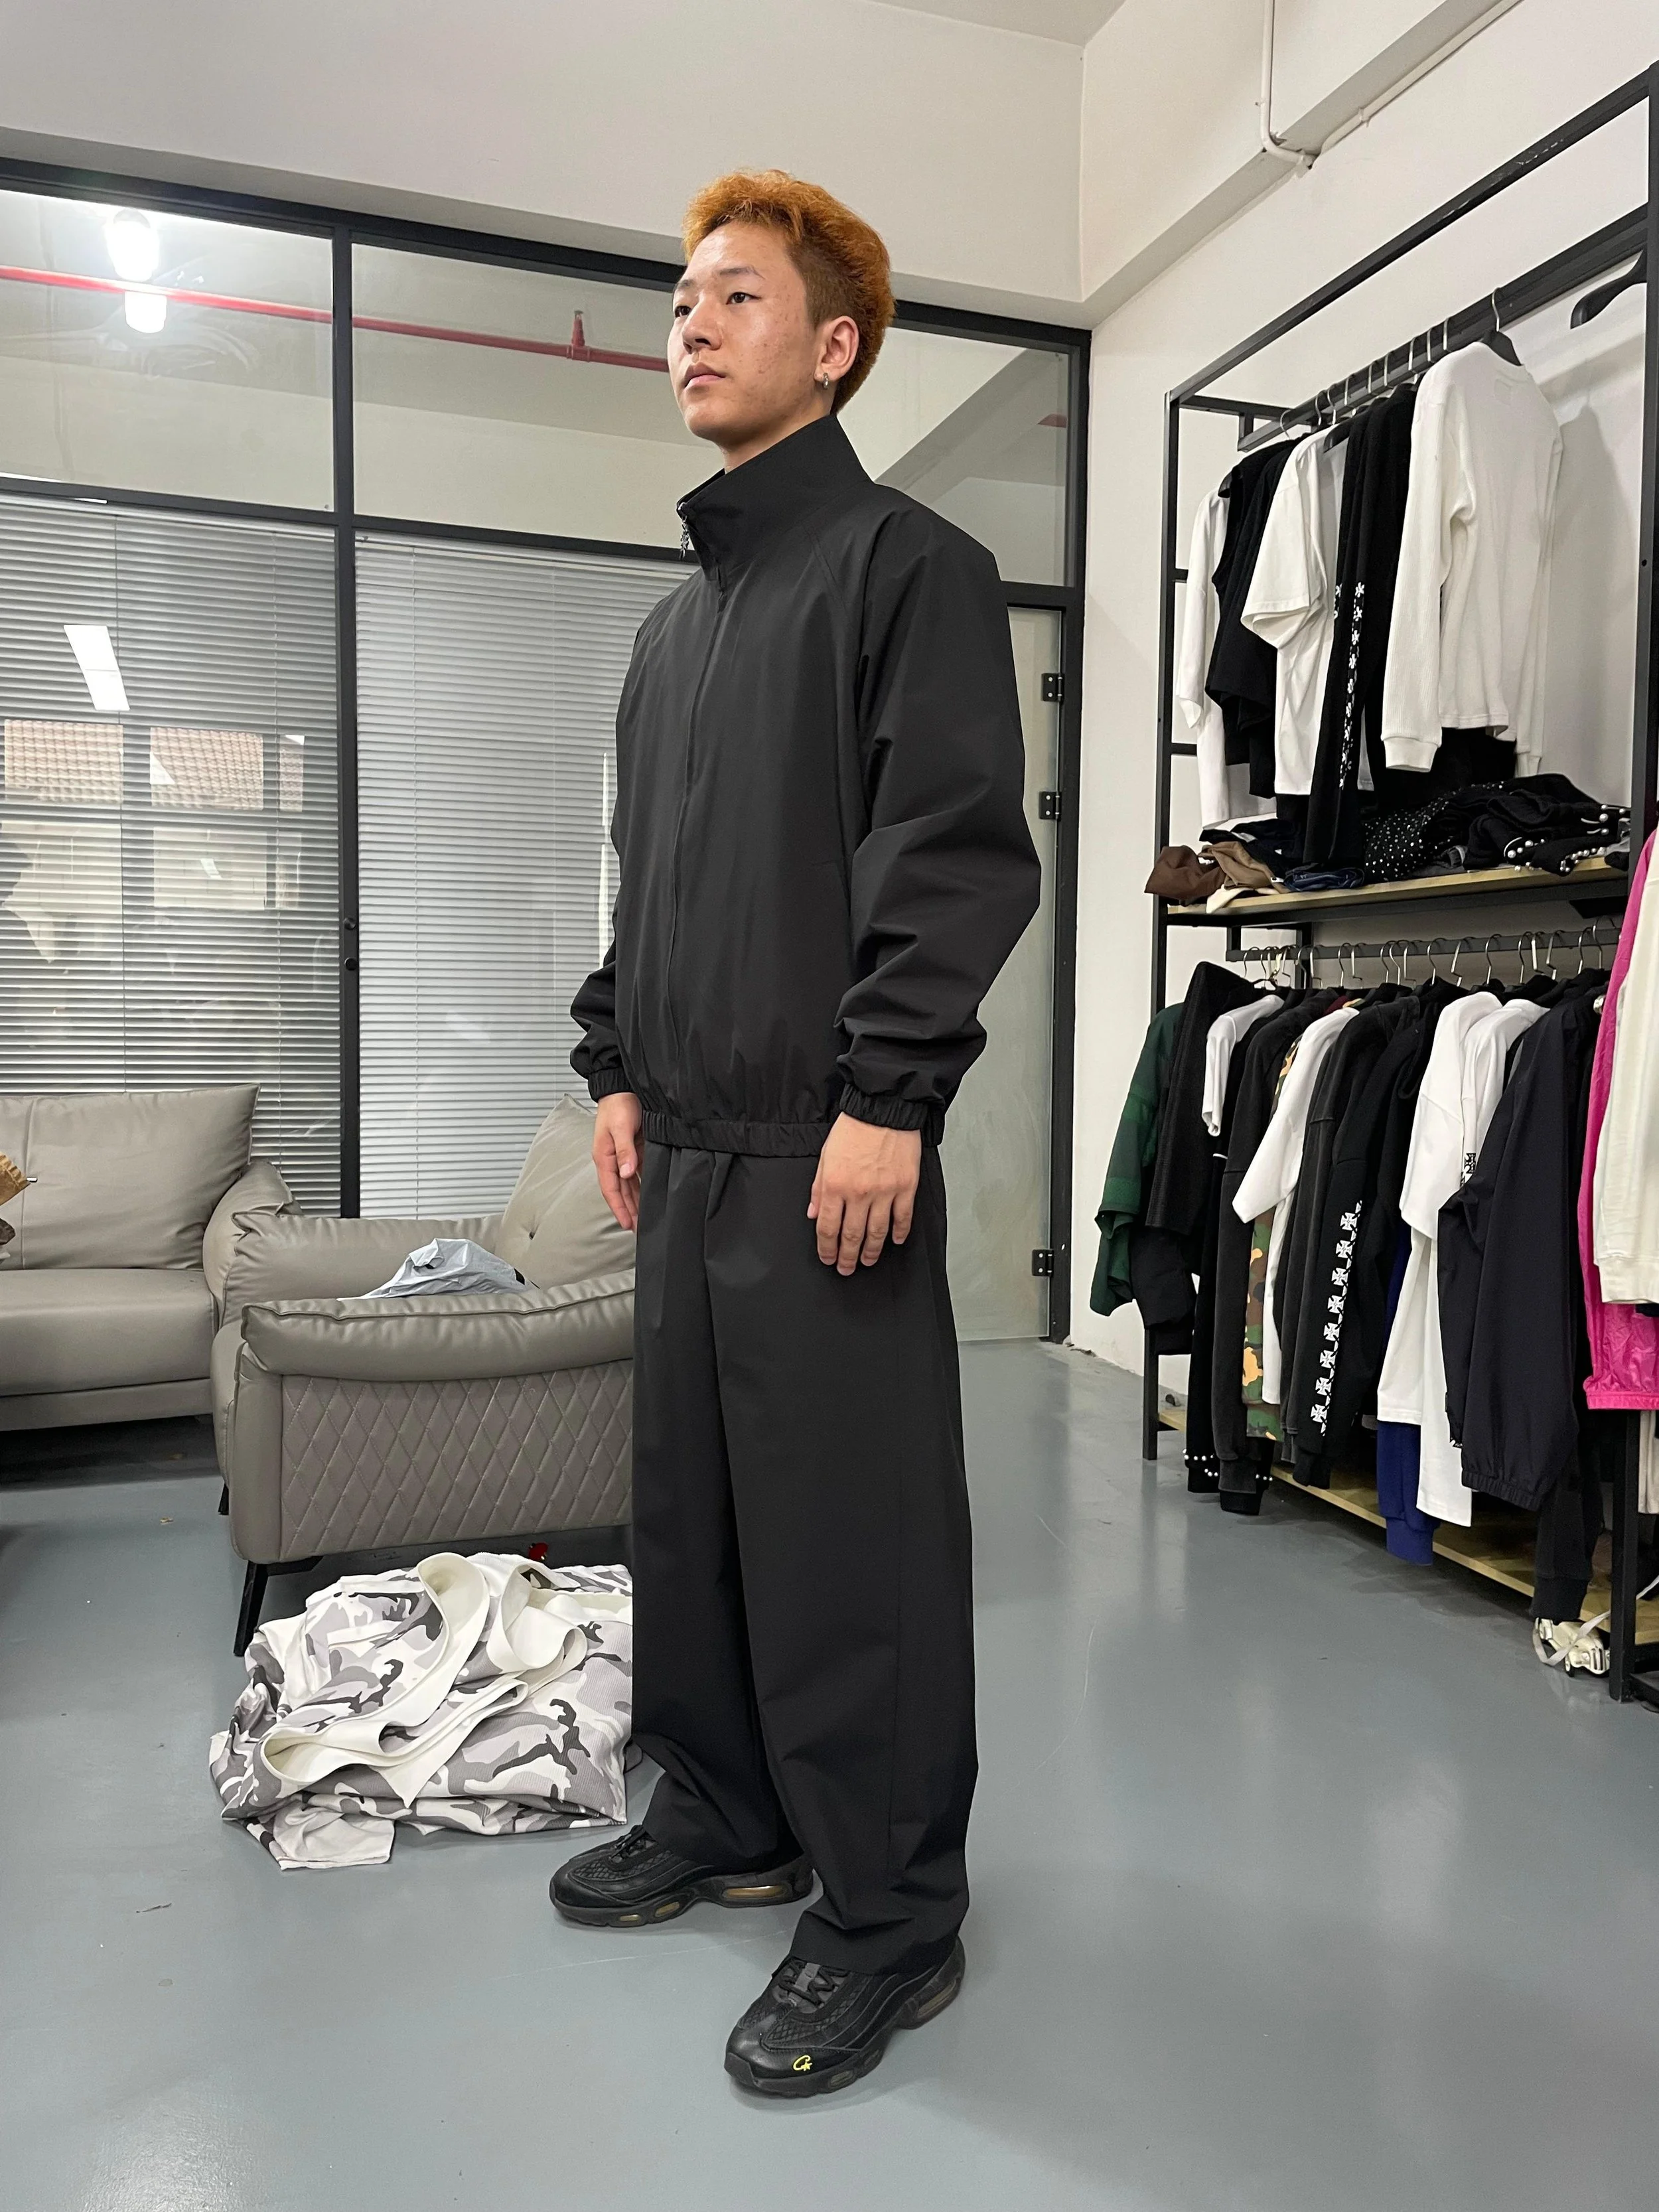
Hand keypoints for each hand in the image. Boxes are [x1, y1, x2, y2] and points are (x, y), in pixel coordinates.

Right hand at [593, 1092, 643, 1231]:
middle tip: (638, 1228)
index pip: (611, 1189)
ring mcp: (624, 1155)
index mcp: (604, 1157)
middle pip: (620, 1191)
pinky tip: (651, 1194)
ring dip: (636, 1200)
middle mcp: (613, 1159)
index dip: (619, 1208)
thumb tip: (626, 1173)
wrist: (622, 1086)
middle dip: (628, 1210)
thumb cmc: (618, 1103)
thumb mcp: (620, 1127)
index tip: (627, 1223)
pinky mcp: (635, 1149)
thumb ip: (624, 1151)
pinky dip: (644, 1184)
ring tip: (644, 1217)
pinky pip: (639, 1172)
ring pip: (630, 1184)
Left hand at [808, 1114, 921, 1274]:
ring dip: (871, 1251)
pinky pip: (902, 1218)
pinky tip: (895, 1242)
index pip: (827, 1227)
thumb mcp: (825, 1156)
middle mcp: (859, 1192)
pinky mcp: (905, 1187)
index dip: (826, 1248)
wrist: (883, 1108)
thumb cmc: (853, 1128)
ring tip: (867, 1261)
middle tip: (846, 1269)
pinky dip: (899, 1233)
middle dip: (847, 1257)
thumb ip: (818, 1188)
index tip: (828, 1258)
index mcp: (835, 1185)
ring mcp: (884, 1191)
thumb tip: (813, 1214)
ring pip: (877, 1232)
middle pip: (851, 1236)